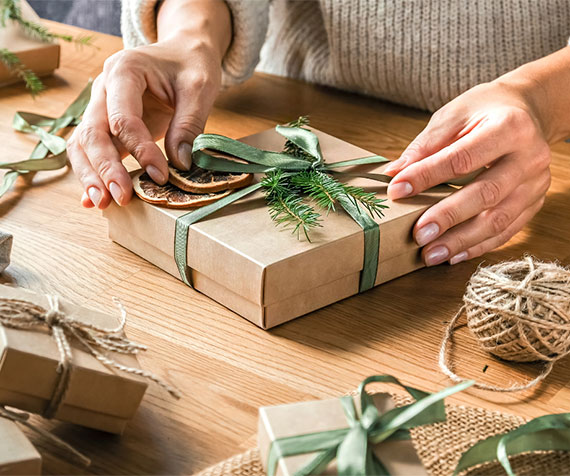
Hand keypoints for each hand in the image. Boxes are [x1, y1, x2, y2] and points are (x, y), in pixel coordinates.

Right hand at [67, 35, 222, 208]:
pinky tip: (92, 199)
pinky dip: (92, 173)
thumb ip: (188, 125)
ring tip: (103, 203)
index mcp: (124, 71)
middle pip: (92, 133)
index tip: (161, 175)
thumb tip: (180, 165)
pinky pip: (92, 150)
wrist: (183, 53)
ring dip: (91, 175)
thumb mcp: (200, 89)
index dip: (141, 150)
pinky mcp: (107, 124)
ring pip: (83, 144)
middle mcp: (103, 88)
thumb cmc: (190, 65)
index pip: (123, 118)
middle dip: (105, 169)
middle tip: (121, 198)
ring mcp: (101, 106)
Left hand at [384, 80, 550, 265]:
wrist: (528, 111)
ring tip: (430, 254)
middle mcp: (529, 157)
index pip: (462, 158)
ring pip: (499, 220)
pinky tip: (454, 255)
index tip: (397, 190)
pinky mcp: (535, 202)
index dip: (427, 176)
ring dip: (462, 241)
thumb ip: (425, 145)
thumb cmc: (486, 111)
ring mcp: (536, 183)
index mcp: (509, 127)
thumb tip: (394, 174)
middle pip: (486, 194)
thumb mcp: (454, 115)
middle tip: (418, 235)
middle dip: (448, 217)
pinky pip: (507, 231)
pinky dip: (479, 246)